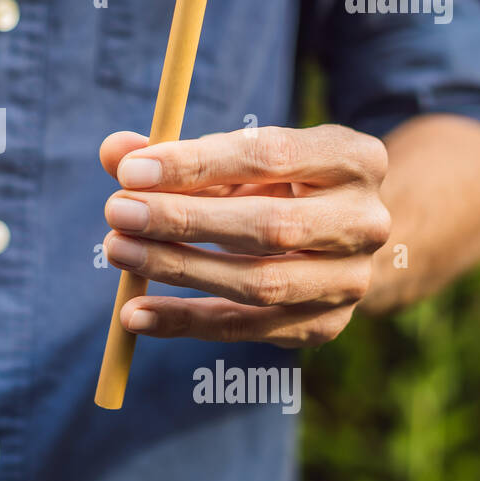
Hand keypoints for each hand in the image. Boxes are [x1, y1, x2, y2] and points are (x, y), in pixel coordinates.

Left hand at [100, 125, 390, 347]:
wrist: (341, 238)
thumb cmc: (276, 183)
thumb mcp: (238, 157)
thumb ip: (178, 152)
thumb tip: (115, 152)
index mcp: (353, 159)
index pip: (271, 156)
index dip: (197, 164)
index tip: (131, 170)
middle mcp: (364, 222)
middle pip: (269, 226)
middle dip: (183, 219)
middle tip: (117, 212)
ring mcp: (350, 281)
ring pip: (259, 284)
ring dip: (178, 269)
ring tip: (117, 250)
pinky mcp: (323, 326)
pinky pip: (244, 328)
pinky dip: (184, 322)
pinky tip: (135, 313)